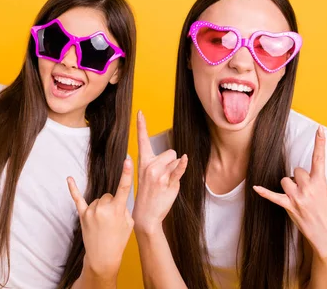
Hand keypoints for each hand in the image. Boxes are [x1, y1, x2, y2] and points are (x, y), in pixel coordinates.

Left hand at [67, 158, 134, 278]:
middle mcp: (103, 208)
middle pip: (109, 195)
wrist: (103, 258)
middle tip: (112, 220)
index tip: (128, 159)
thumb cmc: (119, 240)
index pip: (124, 188)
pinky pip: (77, 198)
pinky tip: (69, 179)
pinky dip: (73, 188)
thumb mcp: (129, 223)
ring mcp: (91, 211)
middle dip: (111, 204)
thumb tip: (116, 198)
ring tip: (103, 224)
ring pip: (98, 199)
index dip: (127, 173)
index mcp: (118, 210)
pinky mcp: (82, 215)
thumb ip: (124, 207)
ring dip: (101, 207)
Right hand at [132, 111, 187, 233]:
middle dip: (171, 162)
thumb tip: (177, 156)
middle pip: (171, 152)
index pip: (142, 140)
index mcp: (143, 162)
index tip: (140, 112)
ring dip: (176, 171)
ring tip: (165, 184)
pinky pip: (178, 170)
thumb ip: (157, 162)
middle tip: (162, 178)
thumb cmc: (149, 193)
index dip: (141, 125)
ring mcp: (159, 174)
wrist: (146, 215)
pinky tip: (185, 159)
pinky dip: (183, 165)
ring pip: (177, 161)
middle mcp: (150, 165)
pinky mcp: (169, 182)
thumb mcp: (146, 175)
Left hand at [253, 126, 326, 258]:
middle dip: (300, 177)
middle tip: (307, 190)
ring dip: (289, 186)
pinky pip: (273, 196)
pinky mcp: (289, 206)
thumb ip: (318, 182)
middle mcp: (308, 188)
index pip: (319, 159)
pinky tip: (255, 187)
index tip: (319, 129)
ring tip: (298, 197)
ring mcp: (297, 197)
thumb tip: (309, 177)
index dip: (320, 143)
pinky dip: (264, 192)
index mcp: (321, 183)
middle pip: (297, 170)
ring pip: (285, 179)